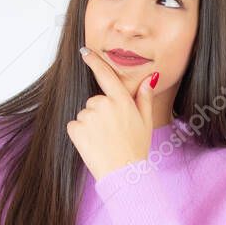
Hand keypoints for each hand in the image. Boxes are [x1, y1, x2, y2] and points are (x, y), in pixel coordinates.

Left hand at [66, 47, 158, 180]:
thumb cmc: (136, 148)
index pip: (106, 75)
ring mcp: (89, 116)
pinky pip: (75, 126)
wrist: (124, 173)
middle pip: (95, 101)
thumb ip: (144, 97)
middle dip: (100, 114)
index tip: (84, 52)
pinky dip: (80, 135)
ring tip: (103, 141)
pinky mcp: (77, 129)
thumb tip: (150, 78)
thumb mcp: (146, 121)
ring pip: (85, 114)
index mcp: (121, 101)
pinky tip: (93, 145)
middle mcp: (104, 104)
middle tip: (112, 132)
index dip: (94, 62)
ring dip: (90, 125)